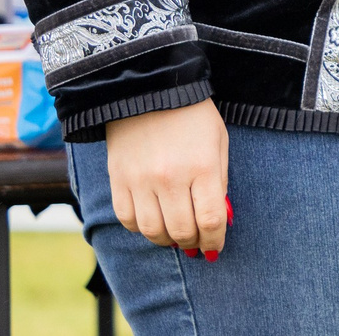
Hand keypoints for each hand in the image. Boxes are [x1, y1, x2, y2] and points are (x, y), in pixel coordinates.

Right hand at [104, 99, 229, 256]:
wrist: (149, 90)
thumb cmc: (193, 116)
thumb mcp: (218, 143)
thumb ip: (220, 182)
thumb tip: (219, 220)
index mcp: (202, 167)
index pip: (210, 219)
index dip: (215, 240)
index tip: (216, 248)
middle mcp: (170, 178)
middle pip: (182, 230)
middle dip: (193, 243)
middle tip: (198, 243)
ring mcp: (140, 181)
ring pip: (152, 231)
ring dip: (167, 240)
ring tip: (176, 237)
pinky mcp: (118, 180)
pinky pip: (127, 219)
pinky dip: (141, 229)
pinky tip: (153, 223)